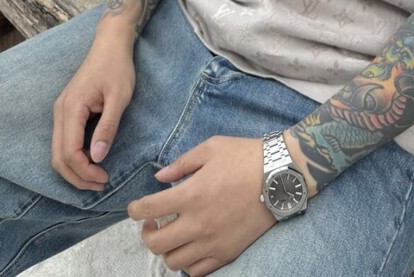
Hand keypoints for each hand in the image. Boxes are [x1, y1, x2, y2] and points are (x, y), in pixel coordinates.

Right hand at [51, 19, 135, 189]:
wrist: (110, 43)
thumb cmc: (117, 67)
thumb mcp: (119, 97)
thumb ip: (107, 127)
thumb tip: (97, 158)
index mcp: (72, 108)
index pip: (69, 152)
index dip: (84, 172)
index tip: (104, 179)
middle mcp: (60, 111)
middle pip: (57, 157)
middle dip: (76, 177)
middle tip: (100, 185)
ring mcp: (61, 110)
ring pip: (57, 151)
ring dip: (73, 169)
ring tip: (96, 178)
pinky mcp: (66, 110)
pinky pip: (63, 141)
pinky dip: (73, 157)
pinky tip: (90, 161)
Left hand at [128, 136, 275, 276]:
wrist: (280, 176)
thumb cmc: (245, 156)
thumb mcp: (211, 148)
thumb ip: (182, 163)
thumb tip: (159, 177)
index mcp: (191, 194)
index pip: (148, 210)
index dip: (134, 210)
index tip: (135, 208)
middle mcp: (198, 223)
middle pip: (156, 244)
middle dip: (146, 233)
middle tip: (152, 223)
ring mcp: (213, 242)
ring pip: (173, 263)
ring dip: (167, 250)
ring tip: (173, 235)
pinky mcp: (227, 253)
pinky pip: (197, 272)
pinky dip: (188, 264)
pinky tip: (191, 247)